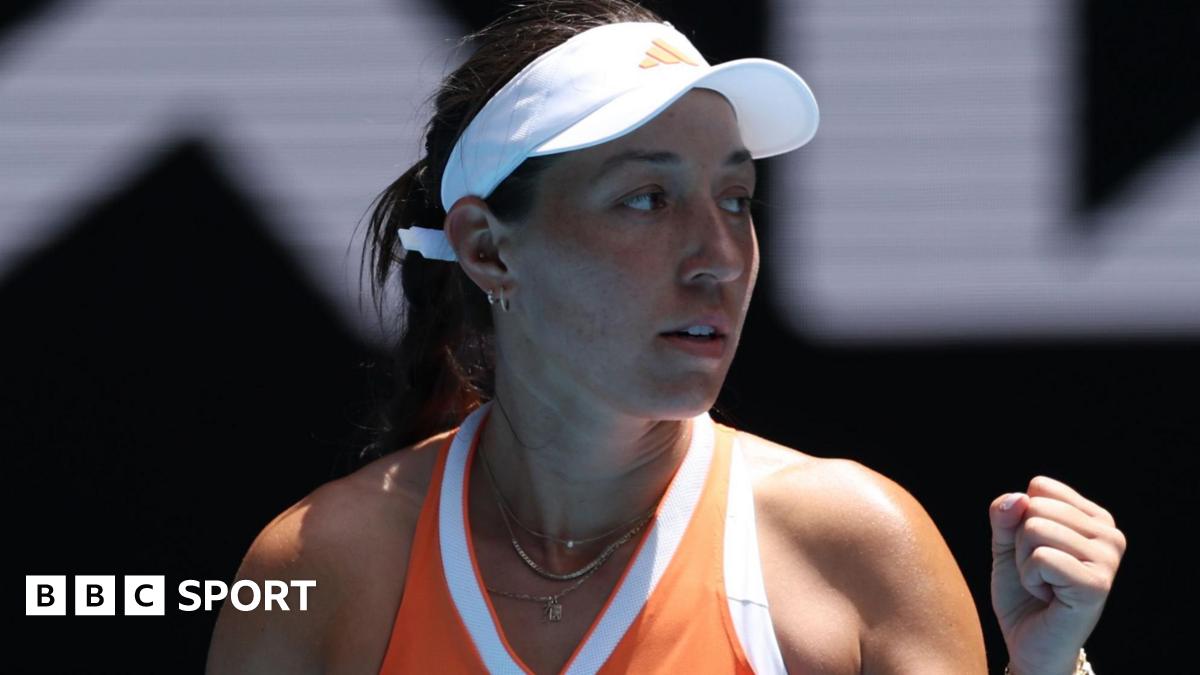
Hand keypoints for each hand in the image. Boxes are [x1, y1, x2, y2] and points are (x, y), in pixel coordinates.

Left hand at [988, 476, 1126, 674]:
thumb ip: (1005, 515)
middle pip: (1035, 507)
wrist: (1030, 643)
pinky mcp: (1097, 584)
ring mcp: (1108, 559)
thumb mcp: (1007, 544)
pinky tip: (1049, 596)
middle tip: (1039, 573)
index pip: (1040, 487)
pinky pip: (1041, 557)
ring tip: (1044, 585)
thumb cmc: (1023, 592)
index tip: (1038, 551)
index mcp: (1095, 518)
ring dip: (1024, 562)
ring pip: (1034, 529)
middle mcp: (1110, 534)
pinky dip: (1031, 578)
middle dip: (1021, 543)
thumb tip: (1018, 498)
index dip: (1021, 519)